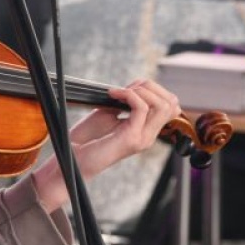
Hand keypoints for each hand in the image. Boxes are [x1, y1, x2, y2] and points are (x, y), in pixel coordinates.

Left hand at [32, 78, 179, 211]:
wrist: (72, 157)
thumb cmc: (87, 137)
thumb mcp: (109, 113)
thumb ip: (125, 103)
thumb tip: (135, 88)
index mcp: (145, 130)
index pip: (170, 105)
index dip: (152, 89)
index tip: (129, 87)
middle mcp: (148, 135)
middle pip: (171, 103)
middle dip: (149, 87)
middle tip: (125, 88)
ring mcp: (142, 138)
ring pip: (162, 105)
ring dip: (140, 90)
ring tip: (119, 92)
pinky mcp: (131, 138)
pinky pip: (141, 109)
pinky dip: (128, 95)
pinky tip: (113, 94)